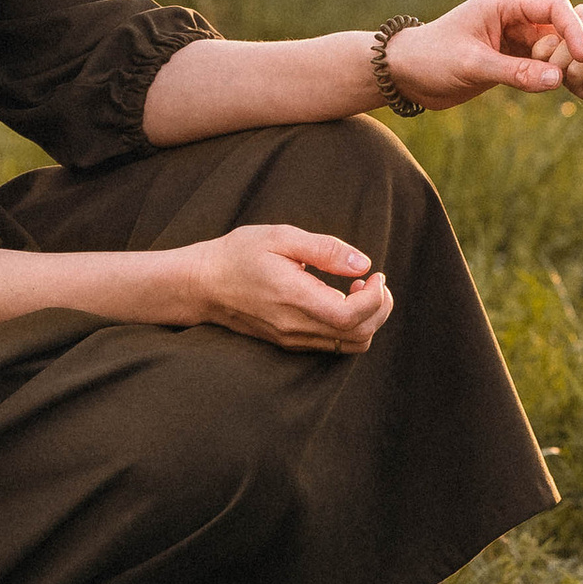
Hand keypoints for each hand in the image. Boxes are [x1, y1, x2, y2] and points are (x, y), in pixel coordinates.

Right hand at [184, 225, 394, 351]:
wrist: (203, 283)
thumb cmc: (240, 253)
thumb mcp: (281, 237)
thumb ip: (325, 250)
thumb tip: (363, 264)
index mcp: (294, 298)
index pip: (350, 317)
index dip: (375, 298)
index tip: (376, 274)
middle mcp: (294, 327)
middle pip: (357, 336)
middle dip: (379, 309)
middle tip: (374, 280)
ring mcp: (292, 339)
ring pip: (349, 346)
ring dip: (367, 320)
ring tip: (358, 288)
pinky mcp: (289, 342)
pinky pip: (333, 345)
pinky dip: (350, 326)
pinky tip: (340, 298)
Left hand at [383, 0, 582, 108]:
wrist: (403, 75)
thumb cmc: (430, 59)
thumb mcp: (473, 65)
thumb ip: (515, 73)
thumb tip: (559, 80)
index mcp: (505, 3)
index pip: (553, 7)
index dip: (574, 29)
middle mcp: (514, 17)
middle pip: (563, 29)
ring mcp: (515, 39)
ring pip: (558, 50)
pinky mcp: (511, 60)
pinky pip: (545, 66)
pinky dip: (565, 76)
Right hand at [533, 6, 582, 104]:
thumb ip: (577, 16)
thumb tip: (571, 32)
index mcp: (556, 51)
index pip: (539, 50)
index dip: (550, 40)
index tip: (571, 30)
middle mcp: (562, 71)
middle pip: (551, 62)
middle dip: (574, 44)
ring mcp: (577, 85)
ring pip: (572, 72)